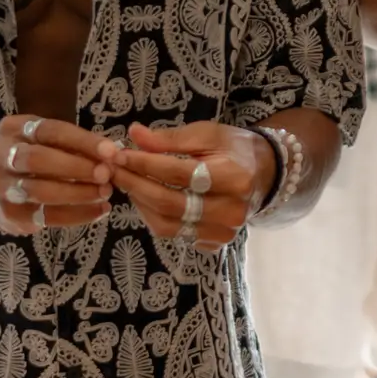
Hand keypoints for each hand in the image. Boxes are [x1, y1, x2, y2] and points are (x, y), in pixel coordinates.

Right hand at [0, 117, 112, 234]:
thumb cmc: (25, 157)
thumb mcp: (40, 140)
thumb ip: (70, 144)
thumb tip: (112, 153)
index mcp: (14, 129)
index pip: (49, 131)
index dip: (82, 141)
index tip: (111, 150)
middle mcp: (1, 155)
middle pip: (39, 159)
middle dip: (77, 167)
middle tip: (107, 174)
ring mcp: (3, 187)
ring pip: (42, 191)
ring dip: (79, 193)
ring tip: (105, 193)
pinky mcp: (11, 215)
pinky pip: (47, 216)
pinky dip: (77, 214)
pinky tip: (98, 211)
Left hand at [100, 121, 272, 254]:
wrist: (264, 174)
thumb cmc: (234, 148)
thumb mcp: (207, 134)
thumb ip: (170, 138)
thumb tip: (134, 135)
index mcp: (234, 177)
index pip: (178, 173)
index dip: (144, 164)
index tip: (118, 154)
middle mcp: (231, 210)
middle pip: (170, 203)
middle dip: (135, 184)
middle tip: (112, 169)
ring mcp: (223, 231)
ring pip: (167, 224)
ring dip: (140, 203)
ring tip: (127, 182)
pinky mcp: (215, 243)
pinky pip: (174, 234)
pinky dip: (154, 216)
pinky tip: (145, 198)